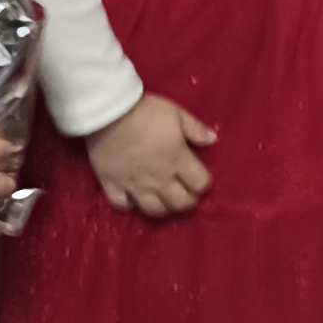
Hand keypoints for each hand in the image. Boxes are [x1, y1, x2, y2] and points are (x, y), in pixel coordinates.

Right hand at [87, 93, 214, 218]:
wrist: (109, 114)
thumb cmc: (145, 112)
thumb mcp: (177, 114)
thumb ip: (196, 129)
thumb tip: (213, 140)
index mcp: (178, 161)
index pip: (200, 184)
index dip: (203, 184)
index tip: (201, 180)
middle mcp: (160, 179)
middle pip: (179, 203)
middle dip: (187, 201)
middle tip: (186, 195)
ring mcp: (135, 185)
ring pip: (153, 210)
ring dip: (162, 208)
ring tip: (164, 201)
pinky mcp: (112, 184)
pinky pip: (122, 204)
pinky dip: (129, 205)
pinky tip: (132, 199)